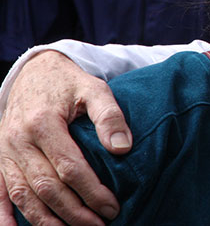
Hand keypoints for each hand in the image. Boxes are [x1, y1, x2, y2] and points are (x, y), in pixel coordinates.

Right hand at [0, 51, 131, 224]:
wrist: (35, 73)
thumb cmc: (69, 83)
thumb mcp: (94, 88)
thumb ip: (110, 116)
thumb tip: (123, 149)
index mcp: (43, 123)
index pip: (69, 167)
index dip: (92, 190)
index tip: (112, 206)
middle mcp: (18, 141)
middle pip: (46, 187)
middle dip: (74, 212)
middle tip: (100, 224)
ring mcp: (5, 153)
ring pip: (23, 196)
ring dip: (47, 220)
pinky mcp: (0, 160)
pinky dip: (5, 216)